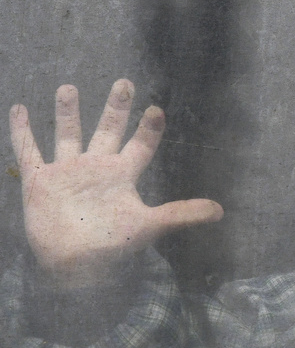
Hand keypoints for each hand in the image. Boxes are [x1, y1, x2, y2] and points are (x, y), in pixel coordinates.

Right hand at [9, 80, 222, 289]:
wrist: (75, 264)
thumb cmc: (113, 245)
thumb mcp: (150, 225)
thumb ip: (182, 214)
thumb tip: (221, 211)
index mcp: (122, 175)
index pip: (140, 145)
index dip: (149, 128)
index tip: (156, 109)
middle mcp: (96, 168)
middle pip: (107, 130)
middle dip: (116, 108)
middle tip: (124, 82)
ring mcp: (67, 172)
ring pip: (68, 134)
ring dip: (68, 112)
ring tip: (70, 87)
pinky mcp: (40, 181)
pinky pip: (29, 150)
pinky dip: (23, 131)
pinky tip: (20, 109)